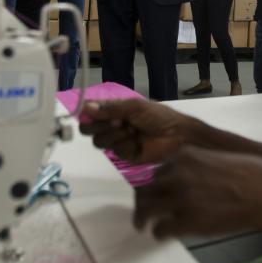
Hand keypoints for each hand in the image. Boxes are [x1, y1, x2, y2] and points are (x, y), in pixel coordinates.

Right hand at [79, 99, 193, 163]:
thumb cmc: (158, 116)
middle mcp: (112, 125)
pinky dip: (125, 145)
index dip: (87, 114)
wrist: (177, 135)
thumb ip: (111, 108)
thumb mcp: (135, 107)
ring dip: (114, 135)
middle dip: (100, 126)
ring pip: (99, 142)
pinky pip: (115, 151)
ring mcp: (117, 141)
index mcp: (114, 110)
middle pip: (89, 130)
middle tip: (118, 122)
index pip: (90, 113)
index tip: (92, 114)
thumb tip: (85, 107)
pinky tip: (137, 141)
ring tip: (132, 130)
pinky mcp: (124, 155)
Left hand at [133, 146, 261, 238]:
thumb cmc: (251, 173)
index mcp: (185, 156)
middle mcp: (177, 174)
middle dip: (143, 201)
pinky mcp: (187, 221)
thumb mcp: (216, 158)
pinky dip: (159, 233)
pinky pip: (161, 228)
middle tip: (143, 211)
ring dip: (143, 218)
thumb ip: (196, 167)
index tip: (155, 192)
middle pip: (146, 189)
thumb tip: (185, 181)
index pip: (156, 171)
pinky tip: (162, 234)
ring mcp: (180, 198)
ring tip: (143, 225)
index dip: (154, 184)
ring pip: (147, 208)